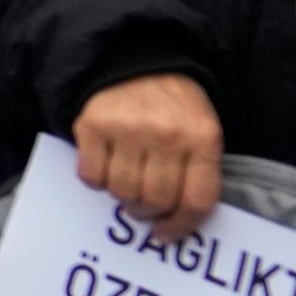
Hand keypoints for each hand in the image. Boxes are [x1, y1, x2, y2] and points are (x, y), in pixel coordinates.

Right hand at [74, 73, 222, 231]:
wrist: (136, 60)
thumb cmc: (173, 107)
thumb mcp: (202, 132)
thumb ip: (196, 172)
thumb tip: (174, 222)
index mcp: (203, 138)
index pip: (196, 201)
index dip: (180, 227)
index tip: (166, 234)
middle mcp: (167, 134)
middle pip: (156, 201)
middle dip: (148, 212)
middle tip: (144, 206)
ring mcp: (127, 129)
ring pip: (122, 192)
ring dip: (123, 197)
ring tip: (127, 183)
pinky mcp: (93, 126)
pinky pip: (92, 176)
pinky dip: (97, 180)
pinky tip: (106, 165)